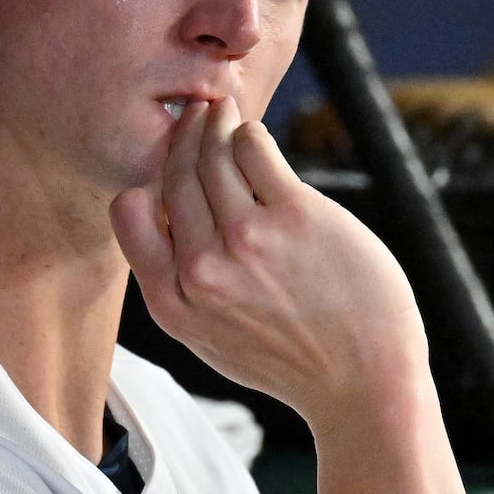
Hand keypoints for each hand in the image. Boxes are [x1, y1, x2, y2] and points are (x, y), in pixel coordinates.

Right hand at [110, 98, 427, 429]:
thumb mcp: (210, 338)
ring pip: (214, 154)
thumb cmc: (293, 356)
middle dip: (184, 135)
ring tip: (223, 112)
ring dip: (215, 123)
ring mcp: (247, 240)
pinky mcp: (294, 215)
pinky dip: (250, 133)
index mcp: (173, 302)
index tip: (168, 157)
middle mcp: (202, 270)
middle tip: (196, 114)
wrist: (364, 381)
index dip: (149, 178)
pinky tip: (255, 135)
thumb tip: (162, 211)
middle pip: (176, 175)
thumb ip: (178, 282)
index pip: (130, 213)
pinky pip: (256, 149)